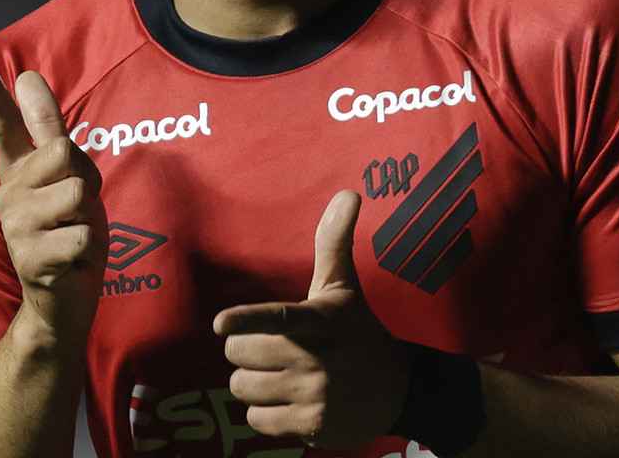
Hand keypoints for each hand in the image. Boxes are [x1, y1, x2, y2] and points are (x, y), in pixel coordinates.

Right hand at [0, 62, 108, 348]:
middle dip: (86, 180)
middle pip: (63, 152)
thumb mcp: (69, 178)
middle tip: (77, 212)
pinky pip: (81, 233)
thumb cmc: (68, 233)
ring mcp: (15, 227)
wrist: (62, 301)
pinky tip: (70, 261)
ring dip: (89, 216)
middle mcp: (9, 195)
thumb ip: (49, 131)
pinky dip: (87, 248)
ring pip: (75, 192)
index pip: (5, 127)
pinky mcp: (30, 258)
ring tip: (73, 235)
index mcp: (18, 173)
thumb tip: (28, 77)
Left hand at [214, 190, 410, 449]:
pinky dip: (264, 413)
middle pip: (243, 353)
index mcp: (323, 321)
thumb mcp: (344, 289)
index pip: (280, 319)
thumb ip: (335, 243)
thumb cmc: (358, 331)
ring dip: (252, 381)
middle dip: (245, 348)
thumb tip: (348, 192)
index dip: (247, 319)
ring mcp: (317, 396)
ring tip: (279, 374)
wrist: (399, 390)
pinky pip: (257, 420)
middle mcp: (320, 359)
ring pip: (244, 387)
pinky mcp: (312, 427)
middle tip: (270, 347)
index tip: (218, 323)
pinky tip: (288, 401)